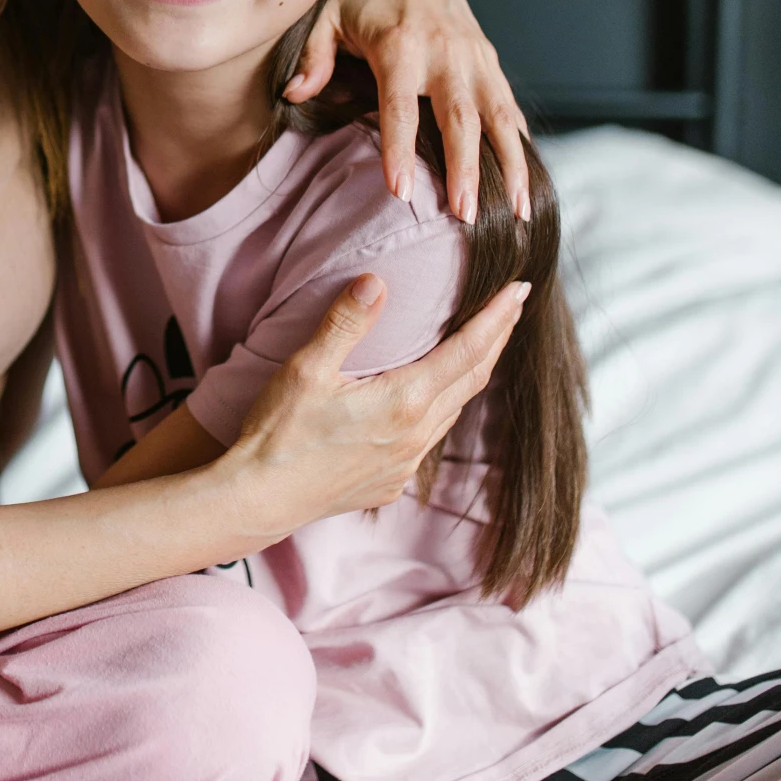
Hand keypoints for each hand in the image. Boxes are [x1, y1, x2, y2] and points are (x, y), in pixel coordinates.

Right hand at [215, 272, 528, 538]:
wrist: (260, 499)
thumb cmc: (280, 433)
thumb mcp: (307, 368)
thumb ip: (346, 322)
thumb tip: (376, 281)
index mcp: (405, 402)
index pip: (468, 351)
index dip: (498, 318)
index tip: (520, 290)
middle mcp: (417, 436)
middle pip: (473, 379)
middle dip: (496, 339)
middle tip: (513, 306)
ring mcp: (406, 464)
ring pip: (454, 411)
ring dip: (472, 374)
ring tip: (481, 346)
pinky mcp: (390, 483)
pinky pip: (430, 438)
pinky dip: (443, 407)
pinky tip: (431, 399)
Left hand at [286, 0, 529, 223]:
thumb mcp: (325, 13)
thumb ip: (313, 56)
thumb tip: (296, 94)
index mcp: (401, 45)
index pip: (399, 107)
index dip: (399, 150)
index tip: (400, 191)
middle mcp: (446, 53)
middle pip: (460, 119)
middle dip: (466, 169)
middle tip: (466, 215)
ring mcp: (474, 57)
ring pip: (499, 116)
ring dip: (512, 165)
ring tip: (519, 211)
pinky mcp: (489, 61)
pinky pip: (510, 106)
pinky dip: (521, 143)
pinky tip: (528, 180)